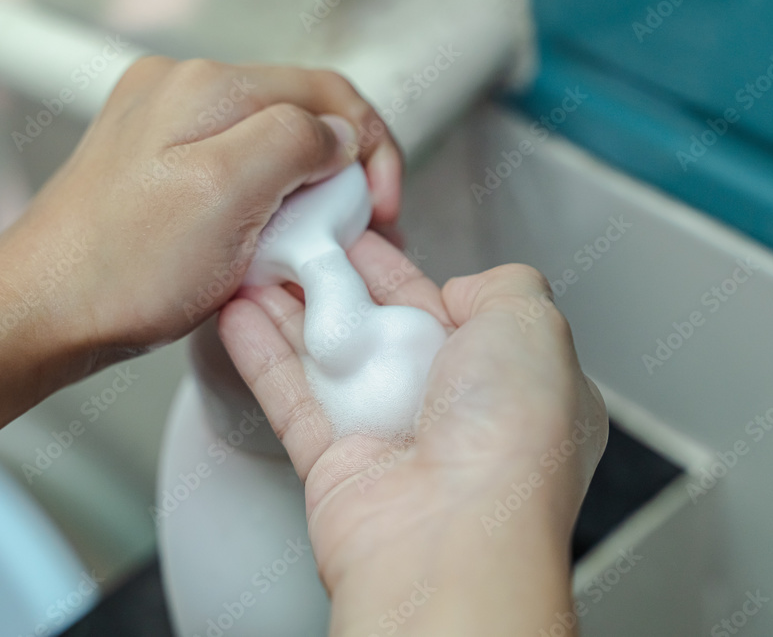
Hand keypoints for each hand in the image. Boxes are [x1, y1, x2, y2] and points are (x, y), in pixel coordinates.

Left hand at [0, 57, 400, 452]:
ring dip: (309, 191)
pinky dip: (270, 203)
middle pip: (303, 116)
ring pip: (274, 145)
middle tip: (357, 228)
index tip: (383, 204)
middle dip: (343, 172)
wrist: (46, 312)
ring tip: (312, 242)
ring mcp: (170, 127)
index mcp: (208, 88)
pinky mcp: (163, 165)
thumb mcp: (228, 193)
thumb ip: (295, 142)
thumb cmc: (122, 268)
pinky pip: (240, 170)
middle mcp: (186, 93)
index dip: (372, 148)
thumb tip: (340, 133)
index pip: (328, 92)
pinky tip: (267, 240)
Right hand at [218, 231, 606, 635]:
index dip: (407, 271)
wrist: (456, 537)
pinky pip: (294, 398)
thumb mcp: (534, 325)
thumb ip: (506, 287)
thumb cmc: (512, 438)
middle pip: (385, 329)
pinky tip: (238, 314)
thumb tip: (460, 291)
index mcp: (515, 383)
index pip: (455, 312)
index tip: (368, 236)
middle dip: (343, 282)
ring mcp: (397, 440)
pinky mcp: (341, 467)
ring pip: (334, 360)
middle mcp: (456, 414)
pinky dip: (264, 355)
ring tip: (260, 263)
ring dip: (293, 310)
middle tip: (305, 238)